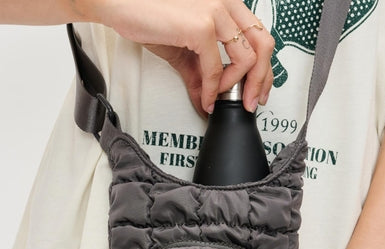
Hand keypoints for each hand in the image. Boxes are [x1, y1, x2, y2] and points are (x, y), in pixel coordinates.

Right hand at [85, 0, 273, 113]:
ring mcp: (216, 12)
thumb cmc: (148, 16)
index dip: (264, 69)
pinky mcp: (201, 26)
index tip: (255, 90)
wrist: (120, 4)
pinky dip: (214, 90)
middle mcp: (226, 3)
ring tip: (222, 100)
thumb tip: (208, 101)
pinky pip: (217, 69)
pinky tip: (206, 98)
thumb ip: (200, 75)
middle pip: (264, 46)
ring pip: (247, 59)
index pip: (260, 37)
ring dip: (237, 88)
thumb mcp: (184, 50)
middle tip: (249, 102)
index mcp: (227, 4)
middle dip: (261, 81)